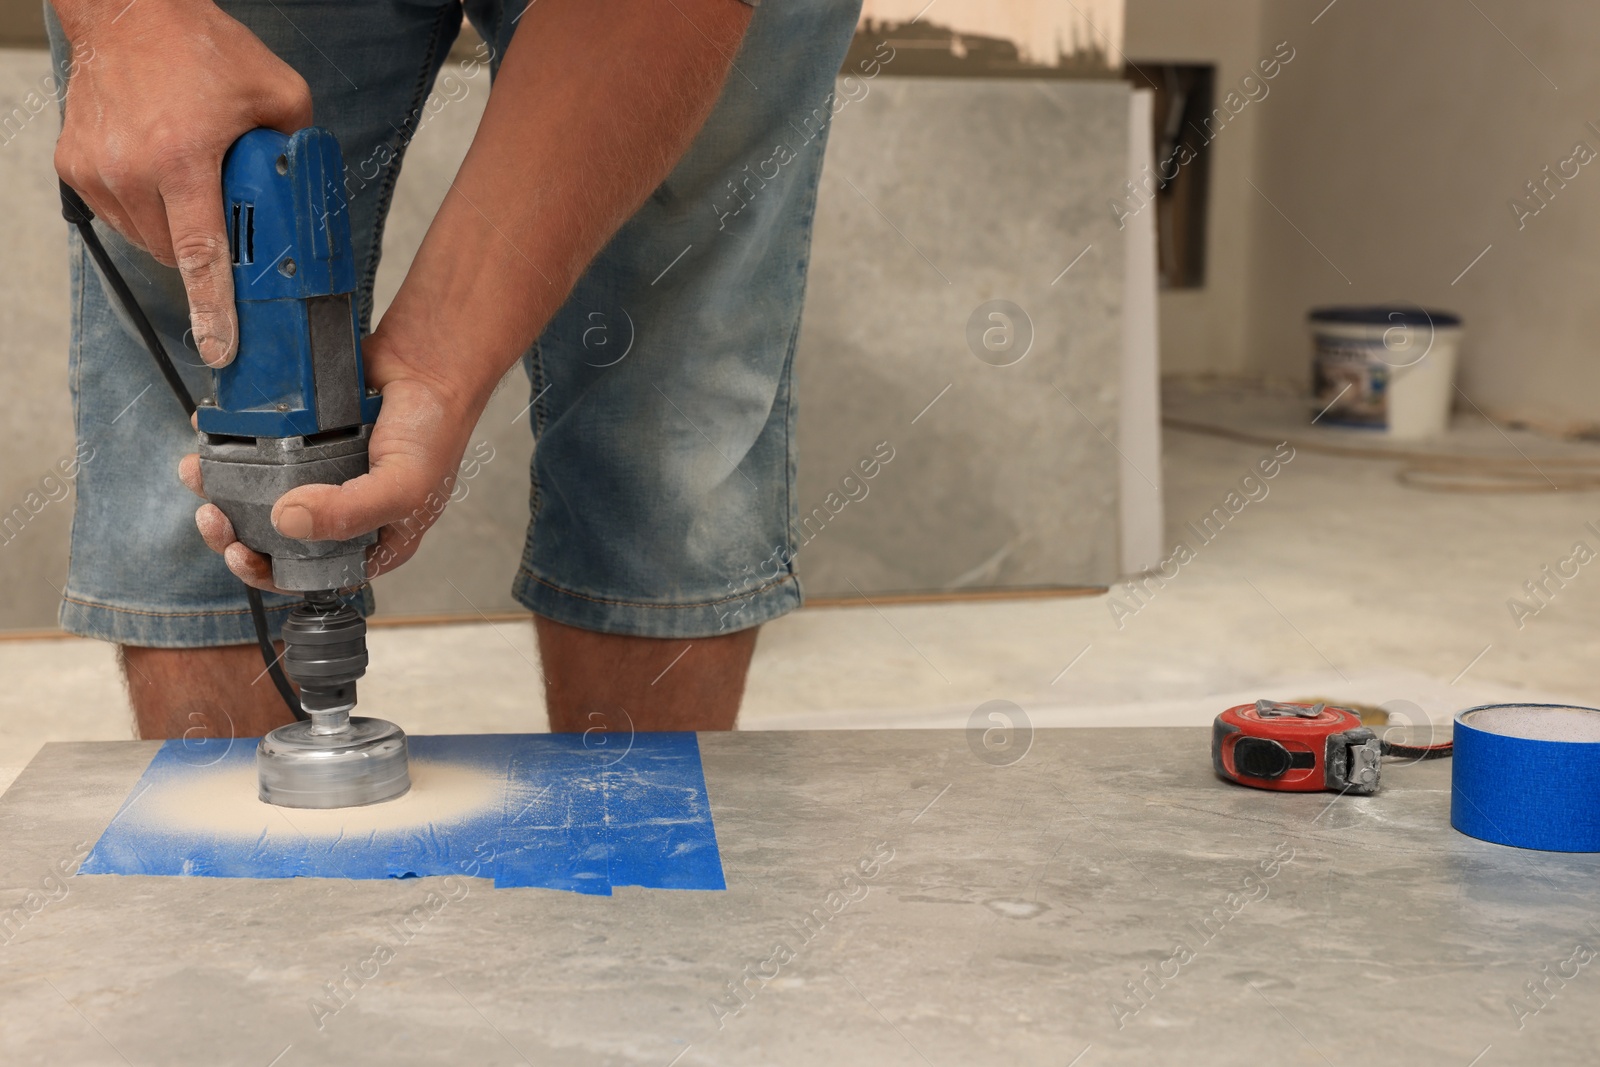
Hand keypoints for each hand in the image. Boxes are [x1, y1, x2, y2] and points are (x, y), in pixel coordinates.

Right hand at [53, 0, 311, 366]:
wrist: (128, 12)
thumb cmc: (200, 48)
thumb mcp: (279, 92)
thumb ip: (299, 147)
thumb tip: (309, 191)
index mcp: (183, 158)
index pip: (200, 255)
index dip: (214, 308)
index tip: (220, 347)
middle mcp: (133, 169)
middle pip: (178, 254)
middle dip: (209, 250)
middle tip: (228, 220)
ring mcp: (98, 170)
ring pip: (147, 240)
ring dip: (176, 229)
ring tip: (191, 181)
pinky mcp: (75, 166)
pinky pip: (120, 216)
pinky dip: (146, 209)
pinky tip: (161, 173)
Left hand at [179, 322, 484, 591]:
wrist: (428, 361)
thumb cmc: (432, 431)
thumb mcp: (402, 486)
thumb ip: (348, 512)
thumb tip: (283, 521)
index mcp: (370, 539)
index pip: (313, 573)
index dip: (270, 572)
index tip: (239, 553)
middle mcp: (341, 511)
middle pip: (276, 538)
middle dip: (235, 532)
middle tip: (212, 516)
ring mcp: (318, 474)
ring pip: (259, 492)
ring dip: (224, 487)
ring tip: (199, 474)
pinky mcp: (300, 438)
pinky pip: (258, 447)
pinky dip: (231, 443)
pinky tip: (213, 436)